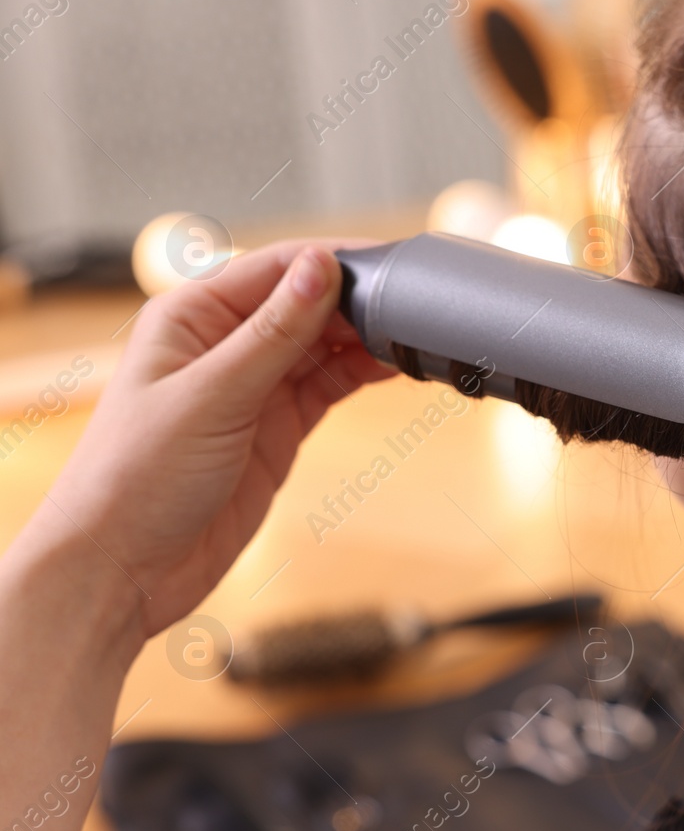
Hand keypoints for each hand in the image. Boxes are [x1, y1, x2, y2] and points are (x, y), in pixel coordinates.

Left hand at [37, 240, 393, 636]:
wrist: (124, 569)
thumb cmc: (133, 479)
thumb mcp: (212, 396)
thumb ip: (273, 333)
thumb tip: (320, 266)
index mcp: (190, 316)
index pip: (276, 268)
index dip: (333, 261)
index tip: (388, 263)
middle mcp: (222, 343)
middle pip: (307, 302)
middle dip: (358, 302)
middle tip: (412, 307)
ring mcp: (253, 387)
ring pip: (324, 344)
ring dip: (366, 339)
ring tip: (412, 337)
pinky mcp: (277, 428)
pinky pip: (329, 386)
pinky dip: (362, 375)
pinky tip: (393, 367)